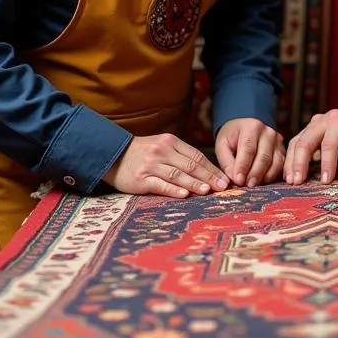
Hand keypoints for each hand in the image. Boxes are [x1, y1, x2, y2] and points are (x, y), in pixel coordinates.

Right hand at [102, 133, 229, 197]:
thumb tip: (206, 171)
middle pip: (190, 165)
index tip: (224, 178)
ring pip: (177, 174)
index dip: (211, 168)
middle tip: (222, 187)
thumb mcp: (162, 146)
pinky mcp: (141, 178)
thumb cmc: (143, 153)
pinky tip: (184, 195)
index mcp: (170, 141)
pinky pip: (160, 184)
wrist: (113, 154)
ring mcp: (151, 164)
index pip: (196, 155)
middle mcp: (162, 151)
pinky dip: (173, 190)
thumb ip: (181, 155)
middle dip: (208, 177)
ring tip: (207, 191)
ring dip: (194, 183)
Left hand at [215, 118, 284, 186]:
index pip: (248, 149)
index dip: (243, 166)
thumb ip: (227, 162)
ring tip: (252, 185)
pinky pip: (280, 166)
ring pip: (275, 163)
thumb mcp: (222, 145)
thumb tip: (236, 179)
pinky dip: (271, 176)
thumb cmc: (232, 137)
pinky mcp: (283, 151)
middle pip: (264, 157)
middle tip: (246, 186)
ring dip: (264, 177)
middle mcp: (268, 132)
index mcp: (252, 127)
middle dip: (254, 174)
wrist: (245, 128)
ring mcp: (278, 142)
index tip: (238, 180)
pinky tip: (262, 182)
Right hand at [284, 106, 337, 184]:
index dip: (326, 164)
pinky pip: (295, 144)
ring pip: (296, 143)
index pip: (329, 144)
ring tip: (291, 181)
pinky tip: (289, 174)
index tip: (325, 182)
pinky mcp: (306, 131)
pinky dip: (290, 160)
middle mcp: (322, 120)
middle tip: (297, 183)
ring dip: (291, 163)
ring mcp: (311, 125)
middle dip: (300, 163)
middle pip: (306, 141)